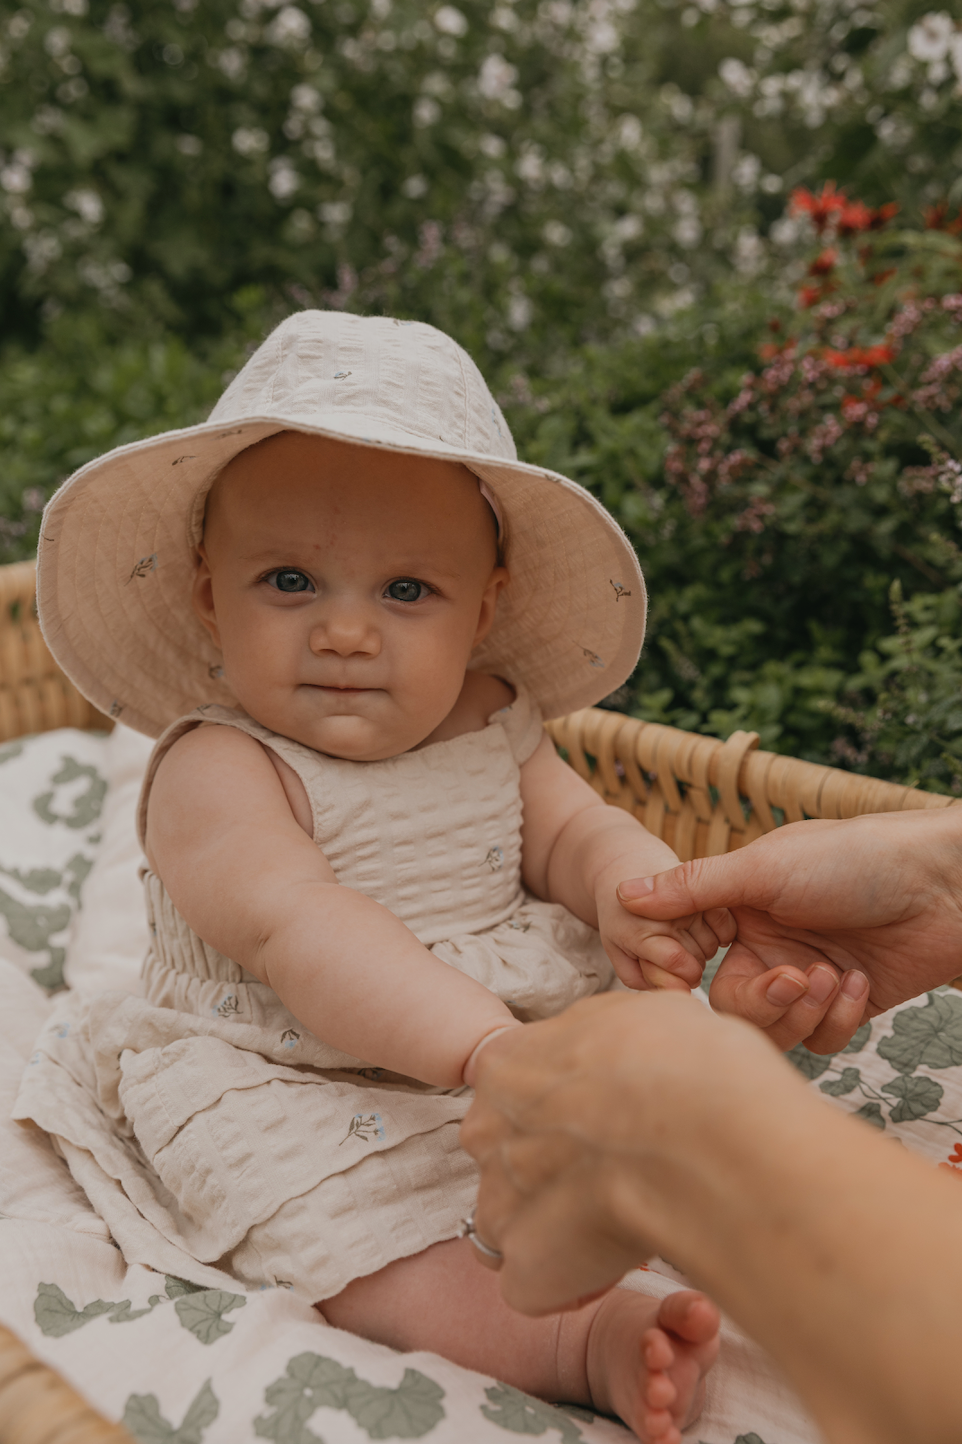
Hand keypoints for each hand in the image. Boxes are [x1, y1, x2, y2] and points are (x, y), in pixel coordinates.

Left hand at [460, 990, 787, 1314]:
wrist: (698, 1128)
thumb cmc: (680, 1061)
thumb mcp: (632, 1014)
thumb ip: (598, 1042)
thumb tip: (612, 1052)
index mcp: (506, 1062)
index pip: (515, 1090)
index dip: (561, 1111)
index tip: (602, 1121)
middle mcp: (487, 1129)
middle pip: (509, 1157)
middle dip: (554, 1170)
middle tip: (618, 1171)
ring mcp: (499, 1200)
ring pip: (515, 1221)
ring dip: (556, 1226)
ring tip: (621, 1221)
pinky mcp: (526, 1267)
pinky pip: (533, 1284)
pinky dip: (568, 1281)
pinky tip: (612, 1262)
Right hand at [616, 809, 961, 1052]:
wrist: (945, 885)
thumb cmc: (856, 859)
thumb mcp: (763, 869)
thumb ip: (693, 888)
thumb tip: (624, 893)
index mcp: (739, 910)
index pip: (690, 958)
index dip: (687, 977)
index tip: (693, 980)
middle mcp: (768, 947)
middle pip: (732, 1008)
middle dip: (762, 1003)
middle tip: (794, 980)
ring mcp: (808, 978)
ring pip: (776, 1032)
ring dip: (804, 1013)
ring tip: (833, 977)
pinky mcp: (847, 1006)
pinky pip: (822, 1040)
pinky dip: (839, 1020)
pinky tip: (859, 983)